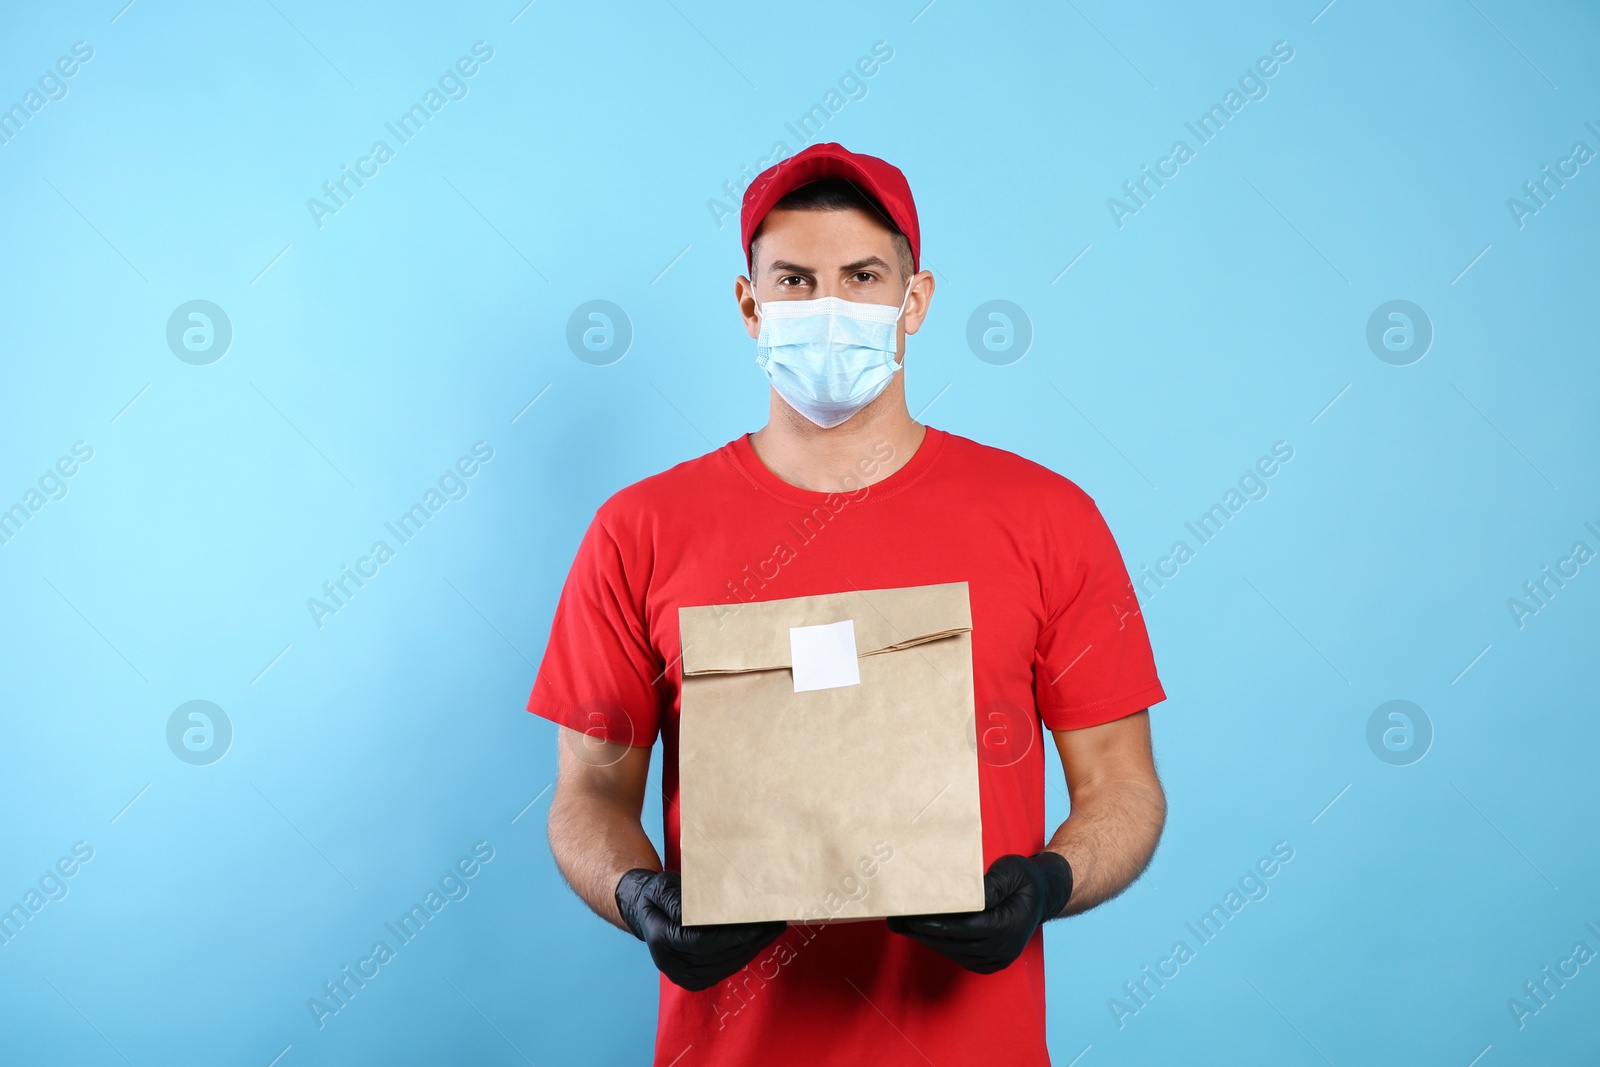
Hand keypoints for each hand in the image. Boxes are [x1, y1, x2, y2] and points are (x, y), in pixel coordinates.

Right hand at [614, 869, 786, 990]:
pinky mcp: (696, 980)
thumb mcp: (662, 888)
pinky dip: (745, 955)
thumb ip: (677, 900)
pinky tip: (759, 941)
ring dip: (753, 949)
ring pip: (726, 965)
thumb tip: (699, 914)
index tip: (756, 926)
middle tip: (775, 924)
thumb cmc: (658, 896)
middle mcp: (672, 965)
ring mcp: (684, 977)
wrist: (648, 914)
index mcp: (662, 941)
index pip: (703, 942)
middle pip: (719, 956)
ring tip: (773, 931)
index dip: (732, 936)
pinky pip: (726, 969)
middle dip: (750, 941)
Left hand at [886, 852, 1072, 973]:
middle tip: (895, 919)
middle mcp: (1002, 949)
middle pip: (954, 943)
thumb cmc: (1023, 880)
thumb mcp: (1011, 872)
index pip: (965, 928)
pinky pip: (958, 955)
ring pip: (953, 952)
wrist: (1042, 896)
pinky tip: (920, 932)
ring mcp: (996, 959)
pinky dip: (939, 944)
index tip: (912, 917)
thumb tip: (968, 895)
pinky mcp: (988, 963)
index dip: (936, 924)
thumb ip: (990, 886)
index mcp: (1007, 926)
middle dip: (922, 932)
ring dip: (926, 939)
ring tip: (901, 924)